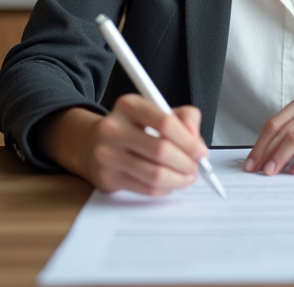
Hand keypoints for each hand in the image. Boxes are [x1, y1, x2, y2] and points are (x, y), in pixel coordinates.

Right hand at [38, 96, 207, 195]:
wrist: (92, 144)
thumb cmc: (133, 128)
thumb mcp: (156, 111)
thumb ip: (184, 117)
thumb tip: (196, 139)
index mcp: (129, 106)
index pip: (165, 122)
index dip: (188, 140)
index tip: (201, 151)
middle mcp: (114, 128)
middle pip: (161, 151)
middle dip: (186, 163)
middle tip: (196, 167)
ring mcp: (107, 154)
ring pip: (154, 174)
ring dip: (179, 179)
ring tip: (187, 177)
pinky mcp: (107, 177)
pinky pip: (146, 189)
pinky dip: (165, 188)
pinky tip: (170, 183)